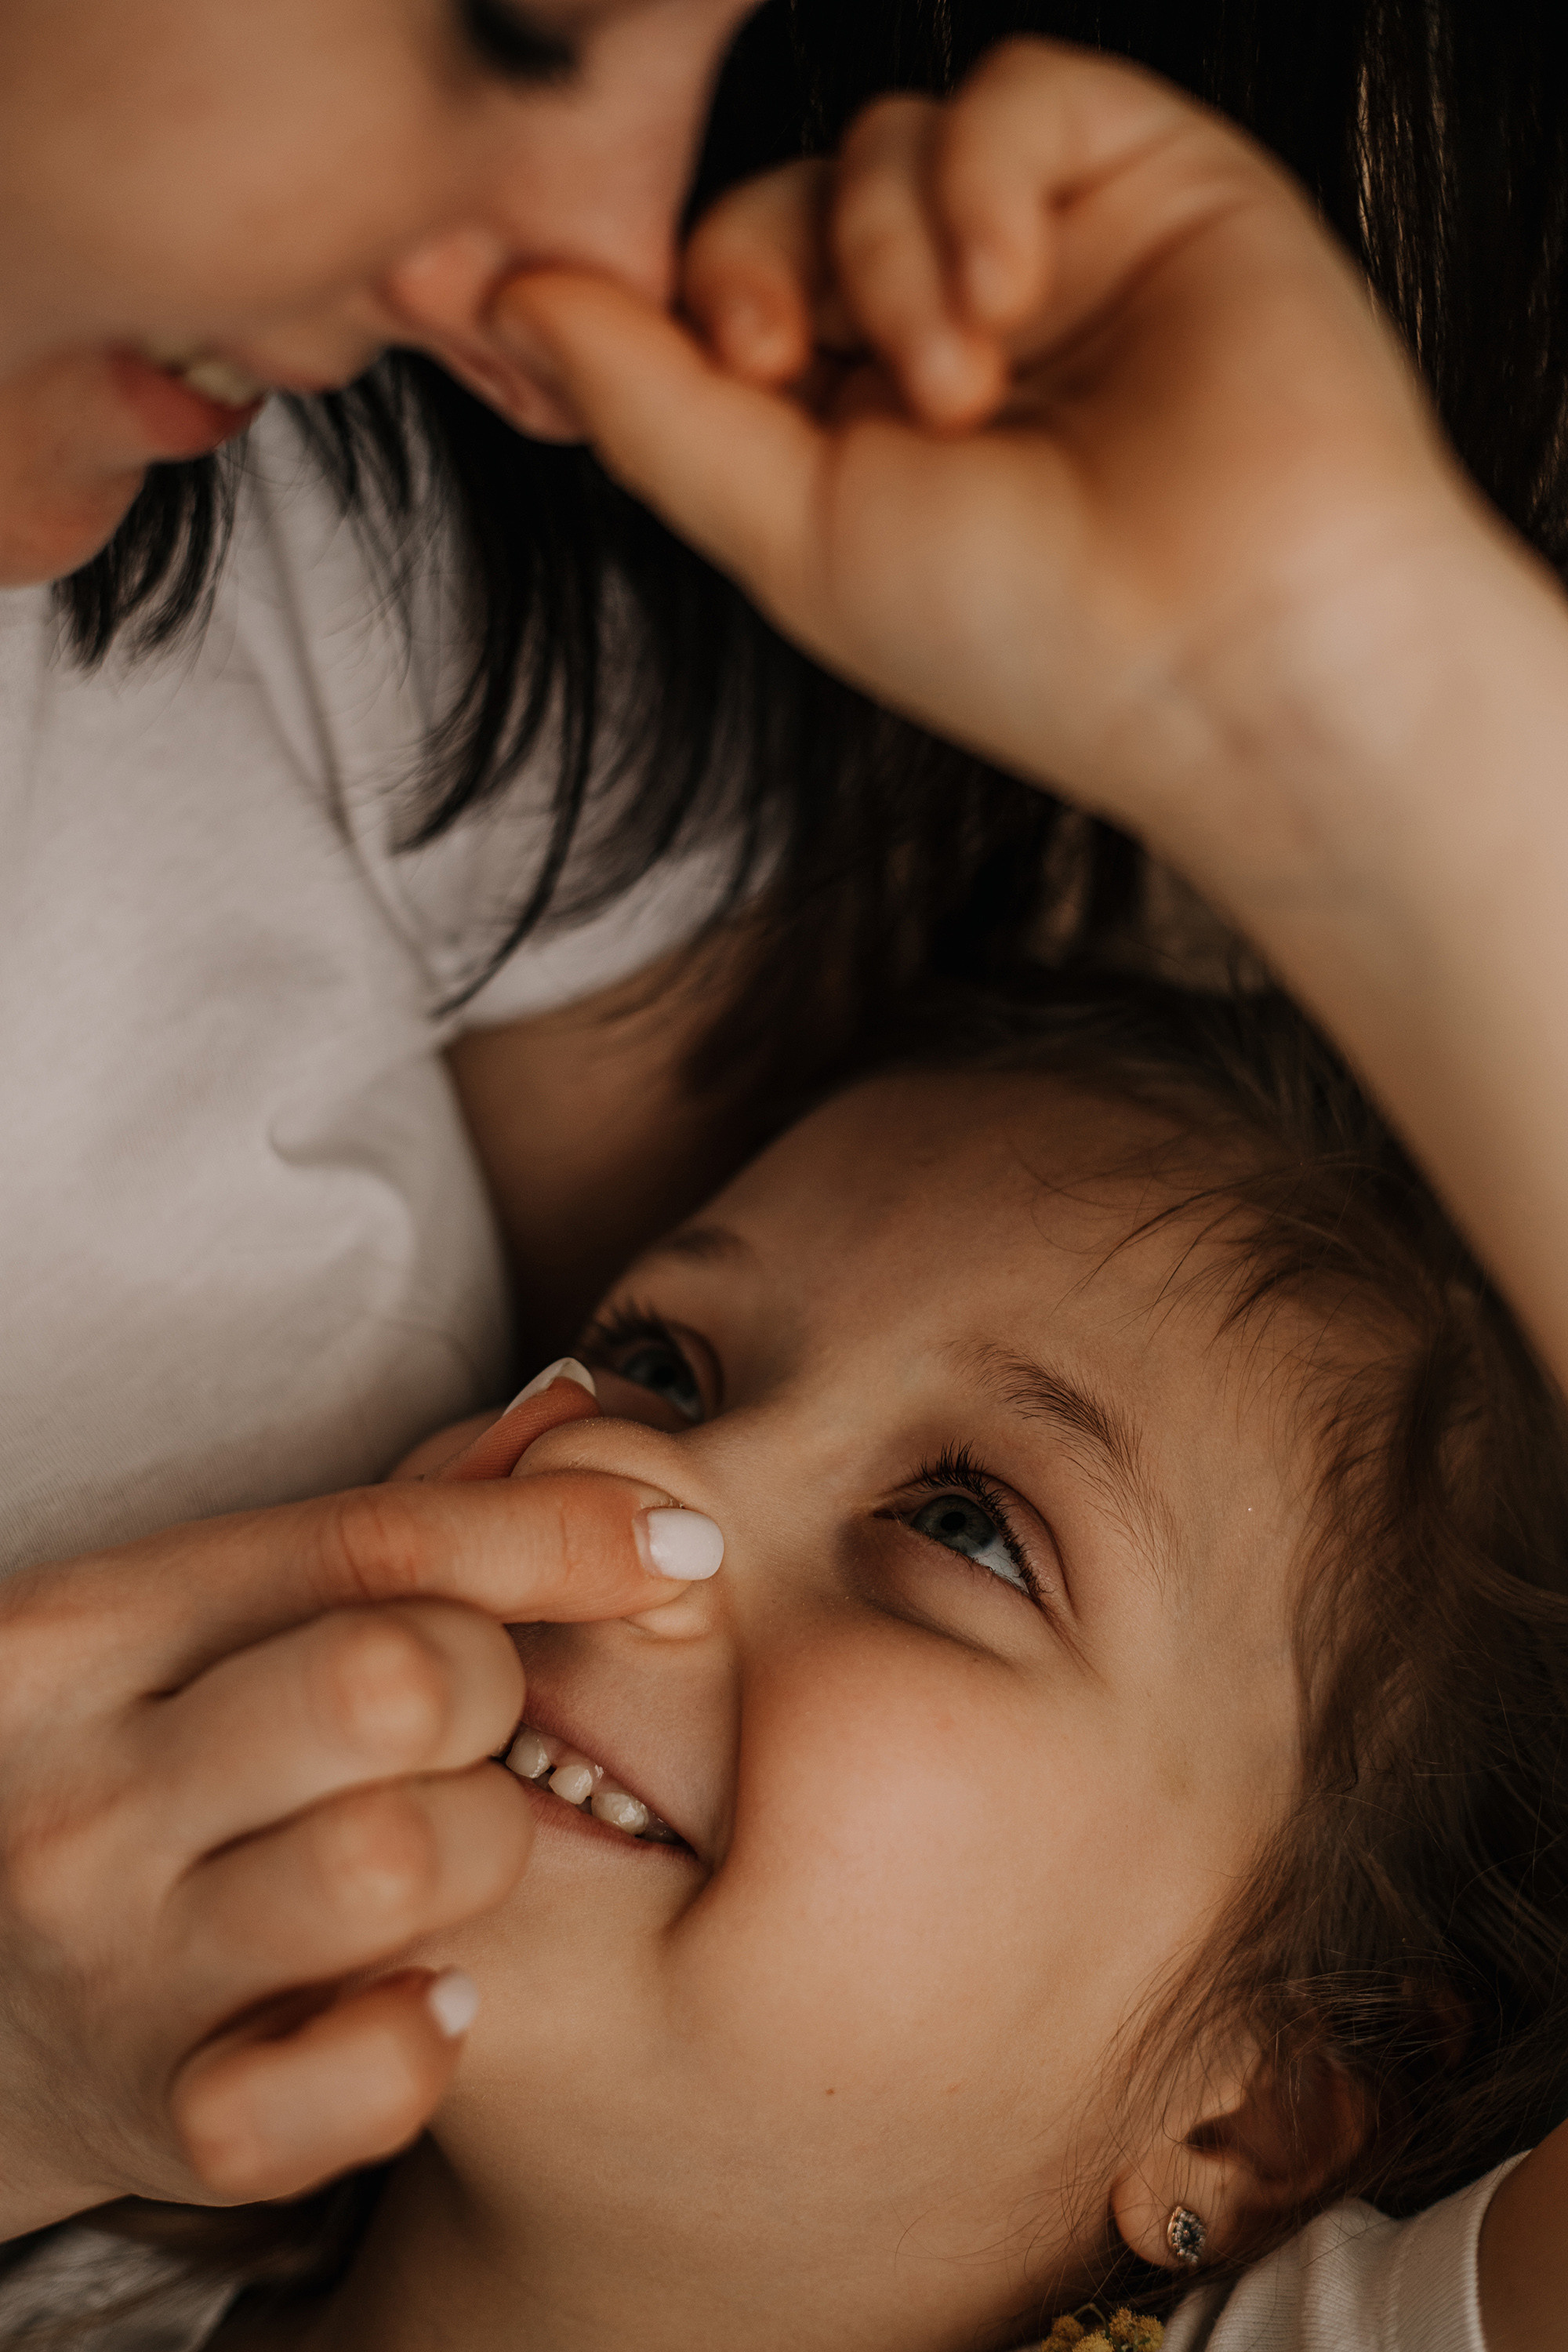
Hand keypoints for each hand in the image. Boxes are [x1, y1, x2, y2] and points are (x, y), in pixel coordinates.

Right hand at [0, 1381, 710, 2236]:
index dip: (562, 1530)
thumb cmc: (129, 1779)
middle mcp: (85, 1788)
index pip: (374, 1545)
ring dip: (481, 1849)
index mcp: (88, 1631)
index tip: (676, 1540)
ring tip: (444, 1853)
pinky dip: (425, 2037)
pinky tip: (431, 1993)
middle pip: (399, 1681)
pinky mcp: (162, 2120)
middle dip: (493, 1691)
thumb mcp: (200, 1629)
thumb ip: (383, 1526)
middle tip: (473, 1725)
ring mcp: (114, 1964)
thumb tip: (576, 1414)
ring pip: (407, 1860)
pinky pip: (360, 2077)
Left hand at [482, 39, 1501, 910]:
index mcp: (862, 431)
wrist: (1243, 655)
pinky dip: (980, 179)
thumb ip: (645, 407)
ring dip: (884, 254)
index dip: (661, 293)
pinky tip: (1011, 292)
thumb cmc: (1027, 640)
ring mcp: (1053, 256)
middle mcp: (949, 334)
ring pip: (888, 141)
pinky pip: (1017, 94)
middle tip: (788, 368)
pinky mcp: (1154, 183)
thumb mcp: (787, 537)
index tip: (620, 323)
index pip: (719, 295)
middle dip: (757, 269)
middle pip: (787, 198)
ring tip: (959, 392)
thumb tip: (506, 296)